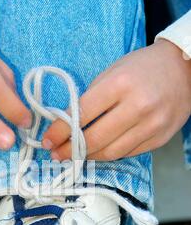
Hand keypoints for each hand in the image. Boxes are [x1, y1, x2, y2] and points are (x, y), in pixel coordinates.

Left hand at [43, 39, 190, 160]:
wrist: (185, 69)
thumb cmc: (142, 67)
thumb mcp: (113, 71)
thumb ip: (91, 97)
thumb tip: (66, 124)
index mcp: (120, 85)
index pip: (81, 115)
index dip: (59, 131)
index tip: (47, 140)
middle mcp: (137, 107)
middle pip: (94, 139)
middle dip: (69, 150)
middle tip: (55, 154)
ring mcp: (151, 126)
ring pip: (110, 152)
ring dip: (87, 157)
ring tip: (73, 156)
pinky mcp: (159, 139)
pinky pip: (127, 153)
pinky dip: (108, 155)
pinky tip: (96, 152)